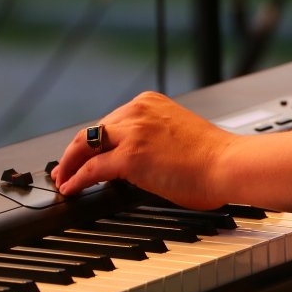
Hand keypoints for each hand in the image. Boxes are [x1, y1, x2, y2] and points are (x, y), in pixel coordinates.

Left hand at [50, 91, 235, 210]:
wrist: (228, 164)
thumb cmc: (215, 157)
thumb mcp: (179, 134)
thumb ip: (154, 139)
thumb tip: (140, 162)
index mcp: (151, 103)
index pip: (111, 121)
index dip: (94, 141)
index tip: (87, 152)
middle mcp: (138, 111)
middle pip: (94, 131)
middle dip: (75, 151)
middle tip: (65, 167)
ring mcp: (132, 132)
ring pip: (86, 145)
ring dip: (70, 163)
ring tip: (62, 179)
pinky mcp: (129, 157)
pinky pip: (92, 169)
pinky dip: (77, 179)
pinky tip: (71, 189)